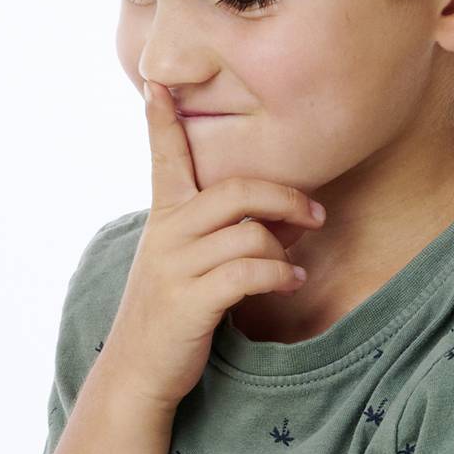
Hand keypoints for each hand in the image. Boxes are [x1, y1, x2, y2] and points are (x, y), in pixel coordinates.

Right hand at [97, 80, 325, 409]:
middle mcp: (166, 235)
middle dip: (285, 198)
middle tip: (316, 213)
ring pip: (248, 233)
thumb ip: (229, 234)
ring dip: (283, 248)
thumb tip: (290, 217)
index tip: (157, 82)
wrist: (137, 371)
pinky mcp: (189, 300)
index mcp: (164, 219)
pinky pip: (248, 272)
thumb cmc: (172, 314)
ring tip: (294, 266)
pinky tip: (289, 282)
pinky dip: (278, 274)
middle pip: (235, 191)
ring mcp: (175, 268)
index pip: (163, 158)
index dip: (160, 121)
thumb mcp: (189, 265)